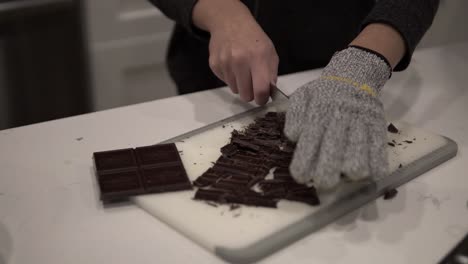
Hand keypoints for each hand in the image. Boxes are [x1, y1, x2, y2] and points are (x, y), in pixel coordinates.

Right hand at [193, 0, 278, 104]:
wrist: (230, 23)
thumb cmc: (253, 39)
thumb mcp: (270, 52)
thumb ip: (271, 74)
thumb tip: (268, 93)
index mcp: (258, 58)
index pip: (260, 90)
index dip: (262, 99)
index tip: (262, 98)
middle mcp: (240, 61)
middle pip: (246, 95)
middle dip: (251, 93)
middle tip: (252, 83)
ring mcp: (225, 63)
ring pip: (235, 90)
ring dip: (240, 84)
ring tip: (242, 69)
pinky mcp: (214, 65)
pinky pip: (225, 82)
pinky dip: (230, 77)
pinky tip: (232, 65)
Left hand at [284, 47, 391, 189]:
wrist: (354, 76)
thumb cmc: (323, 93)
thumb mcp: (303, 97)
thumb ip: (295, 116)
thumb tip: (294, 135)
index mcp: (318, 115)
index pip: (309, 143)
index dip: (304, 164)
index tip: (300, 177)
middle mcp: (340, 122)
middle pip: (333, 157)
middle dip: (326, 176)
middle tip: (322, 181)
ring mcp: (361, 126)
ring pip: (357, 160)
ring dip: (349, 174)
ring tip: (343, 175)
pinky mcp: (378, 128)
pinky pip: (379, 153)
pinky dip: (374, 168)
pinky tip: (366, 174)